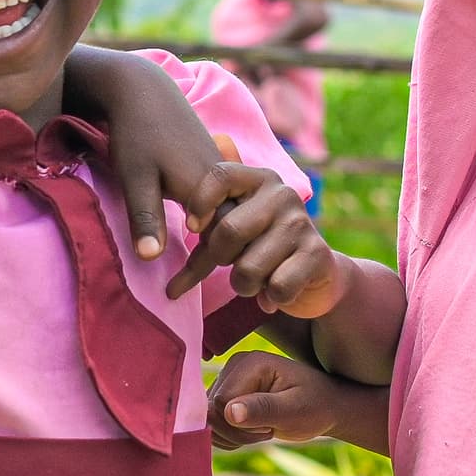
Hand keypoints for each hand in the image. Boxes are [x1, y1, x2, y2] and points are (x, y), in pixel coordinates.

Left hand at [164, 157, 346, 319]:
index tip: (192, 228)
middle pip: (228, 230)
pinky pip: (277, 287)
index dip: (200, 202)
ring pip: (249, 267)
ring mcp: (302, 223)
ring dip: (244, 286)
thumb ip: (205, 218)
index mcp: (257, 178)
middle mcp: (282, 194)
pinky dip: (269, 299)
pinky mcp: (317, 253)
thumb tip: (157, 235)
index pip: (220, 175)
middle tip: (229, 264)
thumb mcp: (231, 227)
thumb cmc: (260, 248)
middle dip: (219, 260)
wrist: (317, 276)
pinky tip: (276, 294)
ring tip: (255, 281)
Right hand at [209, 349, 388, 456]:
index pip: (221, 403)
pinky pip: (214, 424)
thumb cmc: (316, 406)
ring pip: (211, 421)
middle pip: (212, 413)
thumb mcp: (295, 410)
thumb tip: (229, 412)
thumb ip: (262, 409)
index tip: (270, 427)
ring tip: (264, 428)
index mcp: (249, 363)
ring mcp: (228, 381)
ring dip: (236, 436)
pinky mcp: (227, 395)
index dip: (241, 425)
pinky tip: (255, 430)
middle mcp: (233, 367)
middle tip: (268, 430)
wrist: (325, 406)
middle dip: (238, 432)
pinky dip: (232, 436)